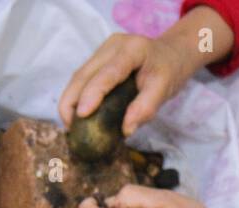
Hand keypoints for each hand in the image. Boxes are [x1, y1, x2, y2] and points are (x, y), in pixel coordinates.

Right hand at [59, 7, 235, 135]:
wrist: (169, 54)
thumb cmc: (169, 70)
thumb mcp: (165, 88)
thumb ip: (146, 108)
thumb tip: (125, 130)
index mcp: (133, 49)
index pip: (108, 73)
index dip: (92, 94)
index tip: (81, 115)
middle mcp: (112, 46)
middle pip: (82, 75)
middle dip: (71, 103)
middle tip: (71, 130)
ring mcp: (101, 51)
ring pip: (76, 78)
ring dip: (69, 103)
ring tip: (71, 126)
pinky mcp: (95, 60)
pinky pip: (79, 80)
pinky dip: (74, 98)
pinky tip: (76, 115)